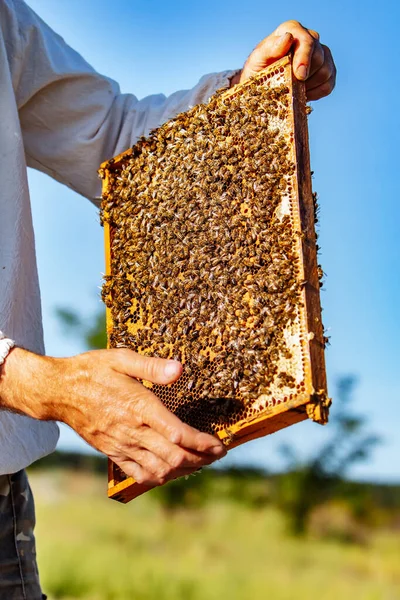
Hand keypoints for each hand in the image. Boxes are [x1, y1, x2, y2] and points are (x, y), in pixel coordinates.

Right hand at [0, 348, 225, 485]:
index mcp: (138, 406)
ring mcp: (121, 446)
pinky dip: (161, 477)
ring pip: (159, 470)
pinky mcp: (113, 453)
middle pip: (174, 457)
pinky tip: (172, 471)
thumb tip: (180, 369)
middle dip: (201, 459)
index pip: (178, 434)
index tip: (219, 444)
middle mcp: (132, 431)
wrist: (58, 391)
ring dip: (185, 470)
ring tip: (201, 463)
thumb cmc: (92, 370)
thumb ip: (151, 366)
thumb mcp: (120, 358)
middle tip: (217, 454)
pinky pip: (140, 474)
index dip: (203, 443)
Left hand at [231, 20, 335, 100]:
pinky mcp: (327, 71)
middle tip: (290, 86)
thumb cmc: (258, 69)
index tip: (300, 76)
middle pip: (319, 58)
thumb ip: (271, 48)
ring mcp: (321, 54)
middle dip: (305, 76)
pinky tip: (303, 94)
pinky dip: (316, 93)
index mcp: (292, 30)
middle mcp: (309, 38)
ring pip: (326, 72)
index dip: (305, 59)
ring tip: (294, 90)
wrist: (261, 84)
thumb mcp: (258, 59)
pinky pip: (329, 85)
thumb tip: (287, 38)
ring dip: (310, 86)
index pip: (307, 42)